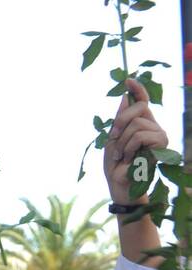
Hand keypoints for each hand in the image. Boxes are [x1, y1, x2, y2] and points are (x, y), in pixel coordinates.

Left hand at [105, 78, 167, 204]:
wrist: (120, 184)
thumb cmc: (116, 165)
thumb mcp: (113, 139)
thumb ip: (120, 120)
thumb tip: (125, 96)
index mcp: (141, 123)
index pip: (143, 101)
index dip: (137, 89)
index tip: (127, 80)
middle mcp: (153, 125)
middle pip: (138, 107)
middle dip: (120, 122)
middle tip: (113, 138)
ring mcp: (159, 134)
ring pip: (137, 123)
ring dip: (122, 140)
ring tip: (121, 154)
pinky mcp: (161, 144)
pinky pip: (140, 135)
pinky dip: (129, 146)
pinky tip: (128, 157)